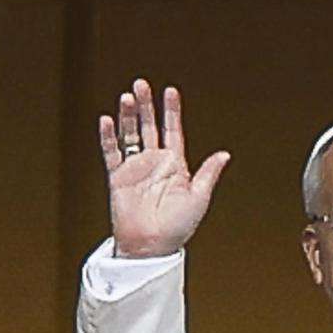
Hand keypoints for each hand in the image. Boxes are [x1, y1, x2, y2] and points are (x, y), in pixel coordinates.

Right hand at [97, 79, 230, 258]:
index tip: (169, 91)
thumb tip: (224, 154)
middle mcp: (154, 164)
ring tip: (127, 97)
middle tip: (141, 85)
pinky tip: (107, 121)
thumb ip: (208, 174)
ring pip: (130, 135)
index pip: (173, 131)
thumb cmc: (177, 228)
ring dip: (128, 116)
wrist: (152, 247)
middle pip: (148, 126)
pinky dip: (108, 138)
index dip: (171, 111)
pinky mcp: (118, 179)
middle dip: (145, 106)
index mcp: (175, 165)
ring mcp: (135, 169)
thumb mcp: (199, 198)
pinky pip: (111, 154)